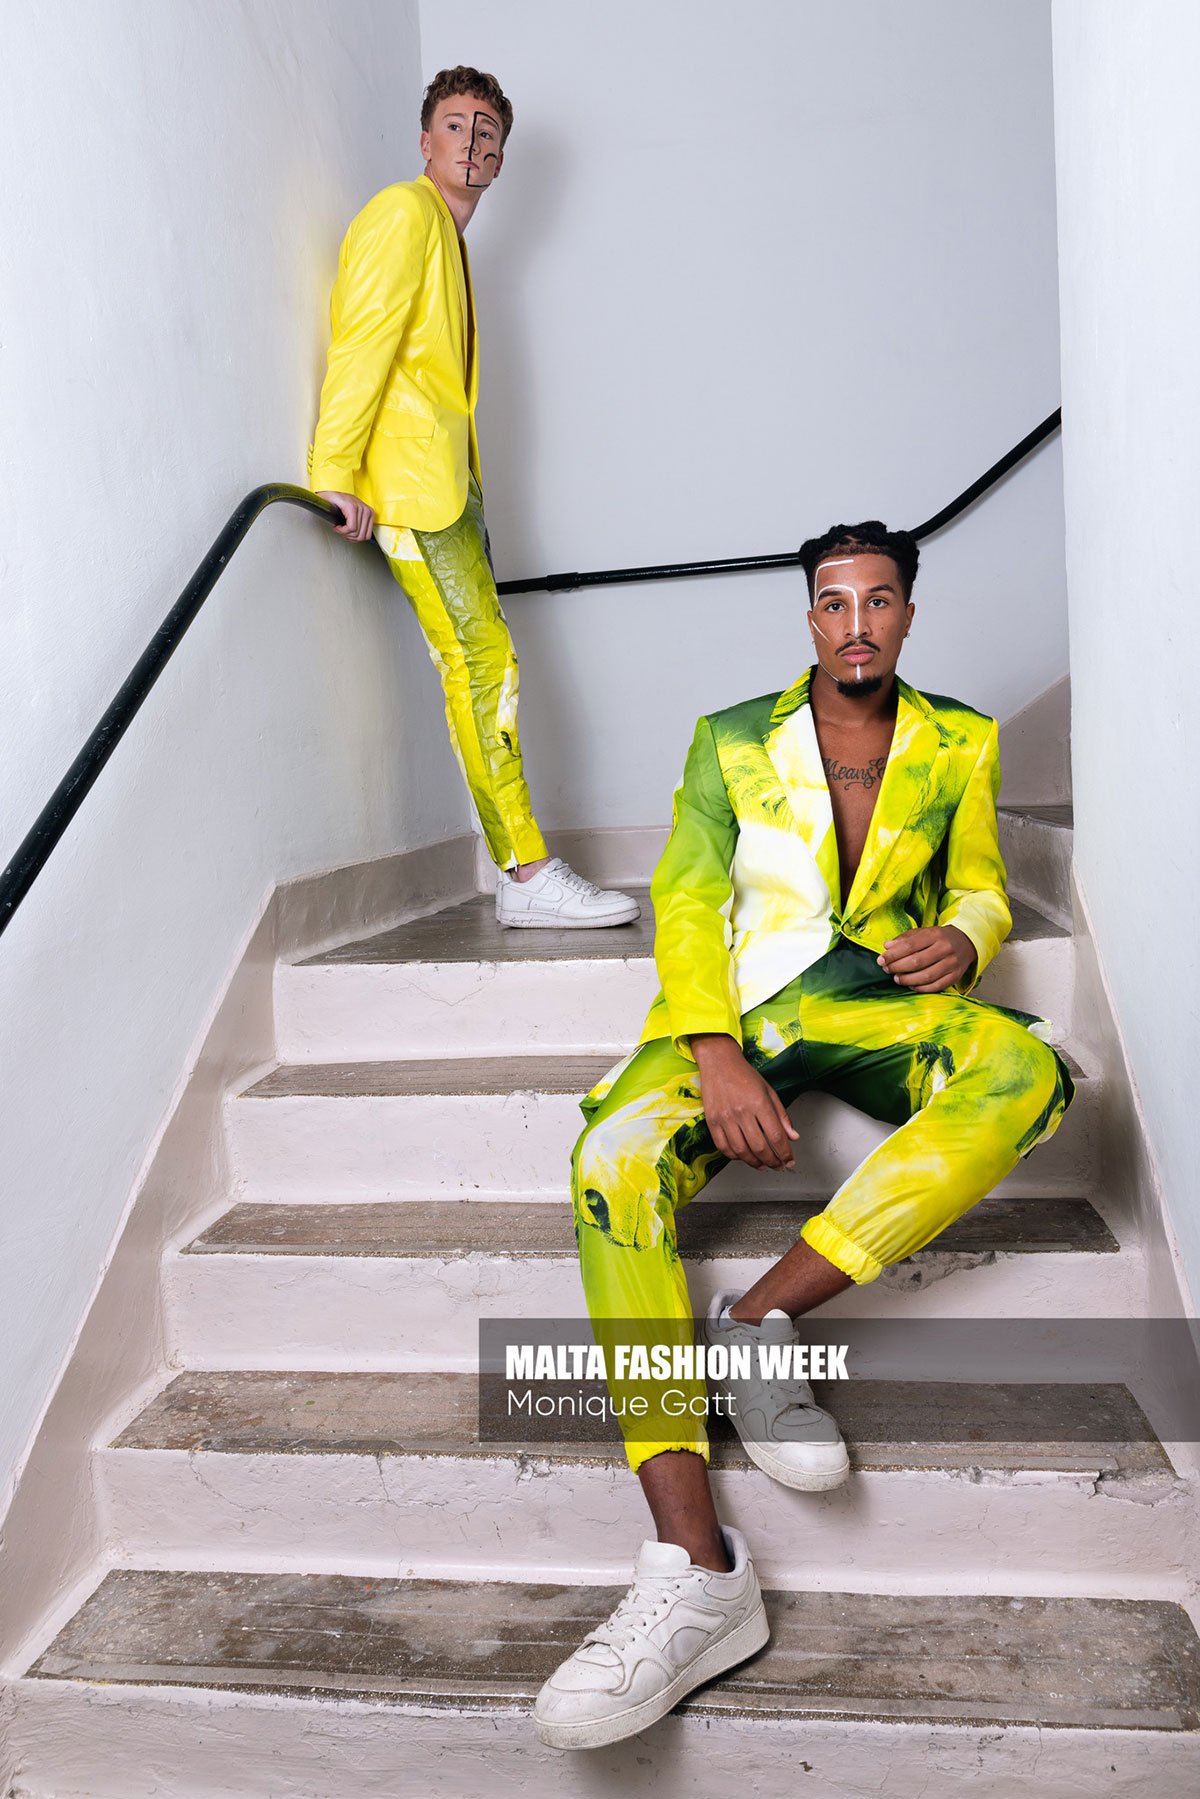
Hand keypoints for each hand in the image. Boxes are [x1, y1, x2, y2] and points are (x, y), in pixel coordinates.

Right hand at [318, 490, 374, 542]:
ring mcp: (360, 508)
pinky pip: (351, 528)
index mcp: (370, 513)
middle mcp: (367, 510)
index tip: (347, 535)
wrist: (328, 496)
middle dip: (349, 537)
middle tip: (342, 532)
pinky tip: (337, 526)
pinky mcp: (352, 507)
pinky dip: (342, 530)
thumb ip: (360, 526)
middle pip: (361, 536)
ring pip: (355, 533)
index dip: (355, 539)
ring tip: (339, 528)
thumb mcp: (354, 517)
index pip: (367, 536)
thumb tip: (359, 538)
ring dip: (344, 533)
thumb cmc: (339, 506)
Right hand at [691, 1034, 799, 1169]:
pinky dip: (734, 1156)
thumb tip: (793, 1137)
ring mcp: (725, 1118)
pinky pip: (723, 1147)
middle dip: (772, 1162)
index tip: (789, 1160)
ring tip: (762, 1165)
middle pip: (760, 1147)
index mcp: (759, 1103)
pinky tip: (743, 1156)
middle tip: (778, 1166)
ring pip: (741, 1151)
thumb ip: (782, 1116)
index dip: (785, 1153)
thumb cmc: (744, 1074)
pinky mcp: (712, 1121)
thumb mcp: (769, 1091)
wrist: (718, 1062)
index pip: (776, 1136)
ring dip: (754, 1163)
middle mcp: (742, 1112)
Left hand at [877, 925, 976, 993]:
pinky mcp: (955, 976)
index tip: (881, 960)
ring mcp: (951, 963)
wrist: (966, 942)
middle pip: (917, 961)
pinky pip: (936, 986)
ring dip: (907, 980)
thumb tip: (887, 946)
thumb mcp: (923, 932)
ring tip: (897, 979)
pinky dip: (920, 988)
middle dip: (898, 967)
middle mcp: (944, 948)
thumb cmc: (939, 938)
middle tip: (887, 970)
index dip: (893, 954)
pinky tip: (911, 985)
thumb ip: (904, 939)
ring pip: (926, 976)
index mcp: (934, 934)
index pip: (909, 945)